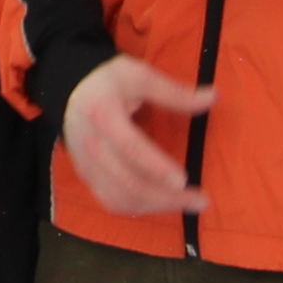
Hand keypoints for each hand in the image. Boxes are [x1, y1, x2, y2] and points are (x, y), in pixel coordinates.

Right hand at [61, 55, 214, 218]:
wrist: (69, 92)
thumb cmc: (107, 81)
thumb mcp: (139, 75)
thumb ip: (174, 91)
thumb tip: (213, 98)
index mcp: (104, 115)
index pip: (129, 146)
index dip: (156, 166)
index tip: (184, 180)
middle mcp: (92, 145)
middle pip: (128, 182)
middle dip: (167, 197)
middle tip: (201, 200)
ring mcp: (88, 165)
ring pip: (121, 198)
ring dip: (157, 206)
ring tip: (187, 203)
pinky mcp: (88, 177)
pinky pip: (112, 201)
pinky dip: (140, 208)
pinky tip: (162, 202)